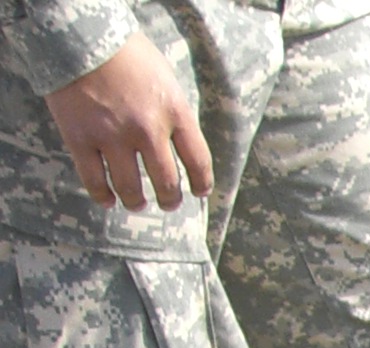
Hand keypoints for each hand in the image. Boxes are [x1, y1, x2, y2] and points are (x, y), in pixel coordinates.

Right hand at [45, 36, 212, 213]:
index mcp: (174, 112)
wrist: (78, 33)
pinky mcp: (80, 137)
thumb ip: (172, 112)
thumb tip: (179, 143)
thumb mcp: (164, 78)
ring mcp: (112, 136)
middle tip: (168, 202)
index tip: (199, 192)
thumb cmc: (126, 52)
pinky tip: (107, 200)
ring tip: (137, 203)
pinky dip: (102, 195)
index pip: (199, 162)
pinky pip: (94, 180)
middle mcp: (147, 129)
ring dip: (136, 201)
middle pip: (166, 182)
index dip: (202, 183)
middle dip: (169, 199)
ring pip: (131, 188)